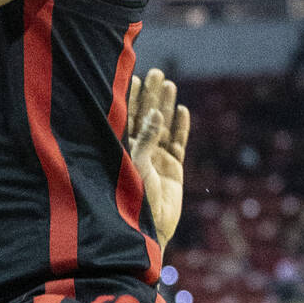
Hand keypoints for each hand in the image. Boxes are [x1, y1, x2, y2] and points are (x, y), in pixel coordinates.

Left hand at [128, 68, 189, 253]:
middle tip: (155, 72)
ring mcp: (156, 158)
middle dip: (150, 95)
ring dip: (166, 105)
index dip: (129, 97)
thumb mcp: (136, 166)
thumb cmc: (132, 200)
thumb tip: (156, 113)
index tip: (131, 76)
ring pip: (163, 126)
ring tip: (169, 83)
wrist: (150, 230)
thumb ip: (146, 140)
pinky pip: (178, 143)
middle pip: (145, 116)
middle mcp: (138, 151)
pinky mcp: (173, 168)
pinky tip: (182, 110)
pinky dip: (181, 127)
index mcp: (121, 149)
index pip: (125, 117)